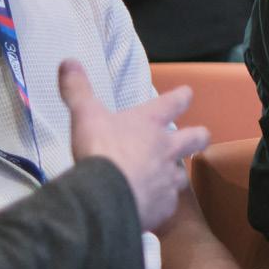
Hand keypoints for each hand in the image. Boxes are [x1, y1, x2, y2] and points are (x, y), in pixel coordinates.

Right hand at [59, 61, 208, 230]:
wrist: (107, 197)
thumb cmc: (100, 150)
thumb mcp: (85, 114)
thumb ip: (78, 89)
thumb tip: (68, 62)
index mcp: (150, 123)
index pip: (173, 102)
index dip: (181, 96)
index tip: (187, 93)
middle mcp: (166, 149)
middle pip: (195, 138)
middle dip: (198, 136)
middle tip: (200, 136)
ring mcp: (168, 179)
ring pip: (182, 174)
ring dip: (176, 174)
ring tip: (167, 177)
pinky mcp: (164, 206)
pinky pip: (167, 204)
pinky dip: (160, 203)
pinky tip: (150, 206)